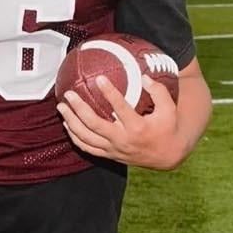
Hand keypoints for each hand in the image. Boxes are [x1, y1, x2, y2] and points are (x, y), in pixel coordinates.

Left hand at [57, 74, 186, 169]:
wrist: (167, 156)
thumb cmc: (168, 128)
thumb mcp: (169, 108)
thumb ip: (158, 91)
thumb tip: (144, 77)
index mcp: (137, 127)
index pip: (120, 108)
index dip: (109, 92)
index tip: (99, 78)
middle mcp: (123, 140)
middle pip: (94, 124)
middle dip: (79, 108)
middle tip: (69, 94)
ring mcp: (114, 149)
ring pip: (86, 138)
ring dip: (71, 122)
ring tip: (62, 107)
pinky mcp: (110, 155)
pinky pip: (88, 148)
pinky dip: (75, 137)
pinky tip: (68, 126)